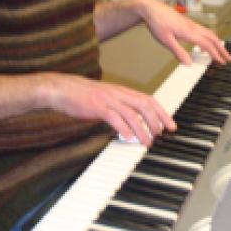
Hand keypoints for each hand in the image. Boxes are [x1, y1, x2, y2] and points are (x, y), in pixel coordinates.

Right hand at [43, 73, 175, 145]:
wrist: (60, 89)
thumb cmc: (81, 96)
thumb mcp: (104, 99)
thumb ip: (118, 108)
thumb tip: (131, 124)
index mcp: (121, 91)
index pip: (148, 99)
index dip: (162, 112)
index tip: (170, 124)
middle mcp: (117, 93)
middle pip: (144, 105)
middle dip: (157, 121)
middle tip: (162, 135)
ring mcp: (107, 99)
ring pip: (132, 113)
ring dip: (142, 129)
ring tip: (147, 141)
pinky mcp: (96, 106)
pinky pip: (114, 117)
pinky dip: (123, 128)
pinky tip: (127, 138)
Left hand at [137, 0, 230, 64]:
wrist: (151, 8)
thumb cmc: (157, 22)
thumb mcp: (166, 40)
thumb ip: (178, 52)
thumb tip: (188, 63)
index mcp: (189, 32)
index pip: (207, 45)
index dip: (215, 54)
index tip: (222, 62)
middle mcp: (193, 27)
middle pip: (213, 38)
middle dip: (222, 49)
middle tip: (229, 58)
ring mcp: (191, 24)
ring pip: (209, 34)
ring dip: (217, 43)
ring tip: (221, 52)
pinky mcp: (188, 23)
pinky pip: (203, 31)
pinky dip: (209, 39)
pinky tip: (204, 45)